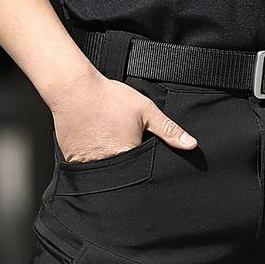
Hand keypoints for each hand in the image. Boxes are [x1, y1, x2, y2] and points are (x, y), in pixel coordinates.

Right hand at [49, 67, 197, 162]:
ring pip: (104, 174)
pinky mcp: (73, 160)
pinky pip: (87, 168)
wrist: (73, 87)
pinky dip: (91, 160)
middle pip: (123, 176)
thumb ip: (169, 130)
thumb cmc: (109, 97)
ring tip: (106, 142)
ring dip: (108, 165)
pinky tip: (93, 143)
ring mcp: (88, 165)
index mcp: (127, 157)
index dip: (144, 167)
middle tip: (119, 142)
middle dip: (127, 167)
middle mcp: (107, 166)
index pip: (142, 174)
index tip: (141, 158)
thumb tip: (191, 145)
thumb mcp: (145, 110)